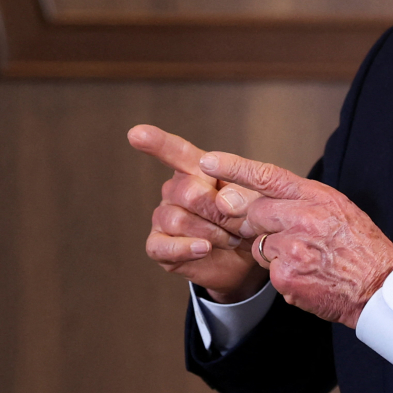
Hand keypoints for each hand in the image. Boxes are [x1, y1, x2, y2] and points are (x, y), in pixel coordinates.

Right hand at [128, 125, 267, 300]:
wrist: (246, 259)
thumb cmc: (248, 222)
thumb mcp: (256, 203)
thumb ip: (243, 195)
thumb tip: (222, 201)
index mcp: (195, 170)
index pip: (176, 152)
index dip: (157, 142)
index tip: (136, 133)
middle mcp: (174, 191)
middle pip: (188, 192)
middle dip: (219, 212)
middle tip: (241, 226)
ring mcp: (163, 218)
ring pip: (178, 220)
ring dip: (212, 234)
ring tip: (232, 240)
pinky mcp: (159, 246)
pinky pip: (163, 246)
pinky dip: (185, 248)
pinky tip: (204, 249)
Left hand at [199, 150, 392, 328]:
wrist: (380, 287)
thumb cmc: (360, 247)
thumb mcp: (338, 209)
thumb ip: (301, 200)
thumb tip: (262, 197)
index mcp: (316, 197)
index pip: (266, 175)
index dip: (233, 167)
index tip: (208, 162)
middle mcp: (302, 218)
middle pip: (254, 213)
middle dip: (258, 224)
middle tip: (283, 235)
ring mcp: (292, 248)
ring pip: (259, 245)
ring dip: (273, 253)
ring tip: (306, 259)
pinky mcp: (285, 276)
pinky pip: (270, 273)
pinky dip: (284, 277)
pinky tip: (308, 277)